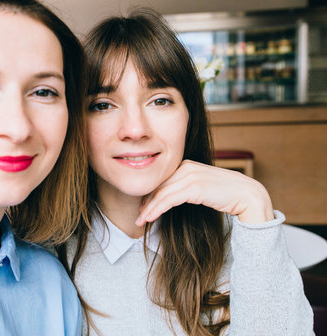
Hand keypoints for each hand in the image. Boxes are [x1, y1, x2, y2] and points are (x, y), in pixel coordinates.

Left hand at [136, 160, 274, 225]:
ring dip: (149, 209)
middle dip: (146, 203)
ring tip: (140, 221)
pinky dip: (157, 209)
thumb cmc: (226, 195)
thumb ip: (186, 189)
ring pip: (161, 193)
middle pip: (158, 186)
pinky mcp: (195, 187)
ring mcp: (191, 175)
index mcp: (186, 164)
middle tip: (138, 218)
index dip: (150, 195)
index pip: (161, 180)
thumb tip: (169, 198)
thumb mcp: (201, 188)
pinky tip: (151, 218)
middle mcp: (187, 167)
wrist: (249, 196)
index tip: (142, 209)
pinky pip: (169, 199)